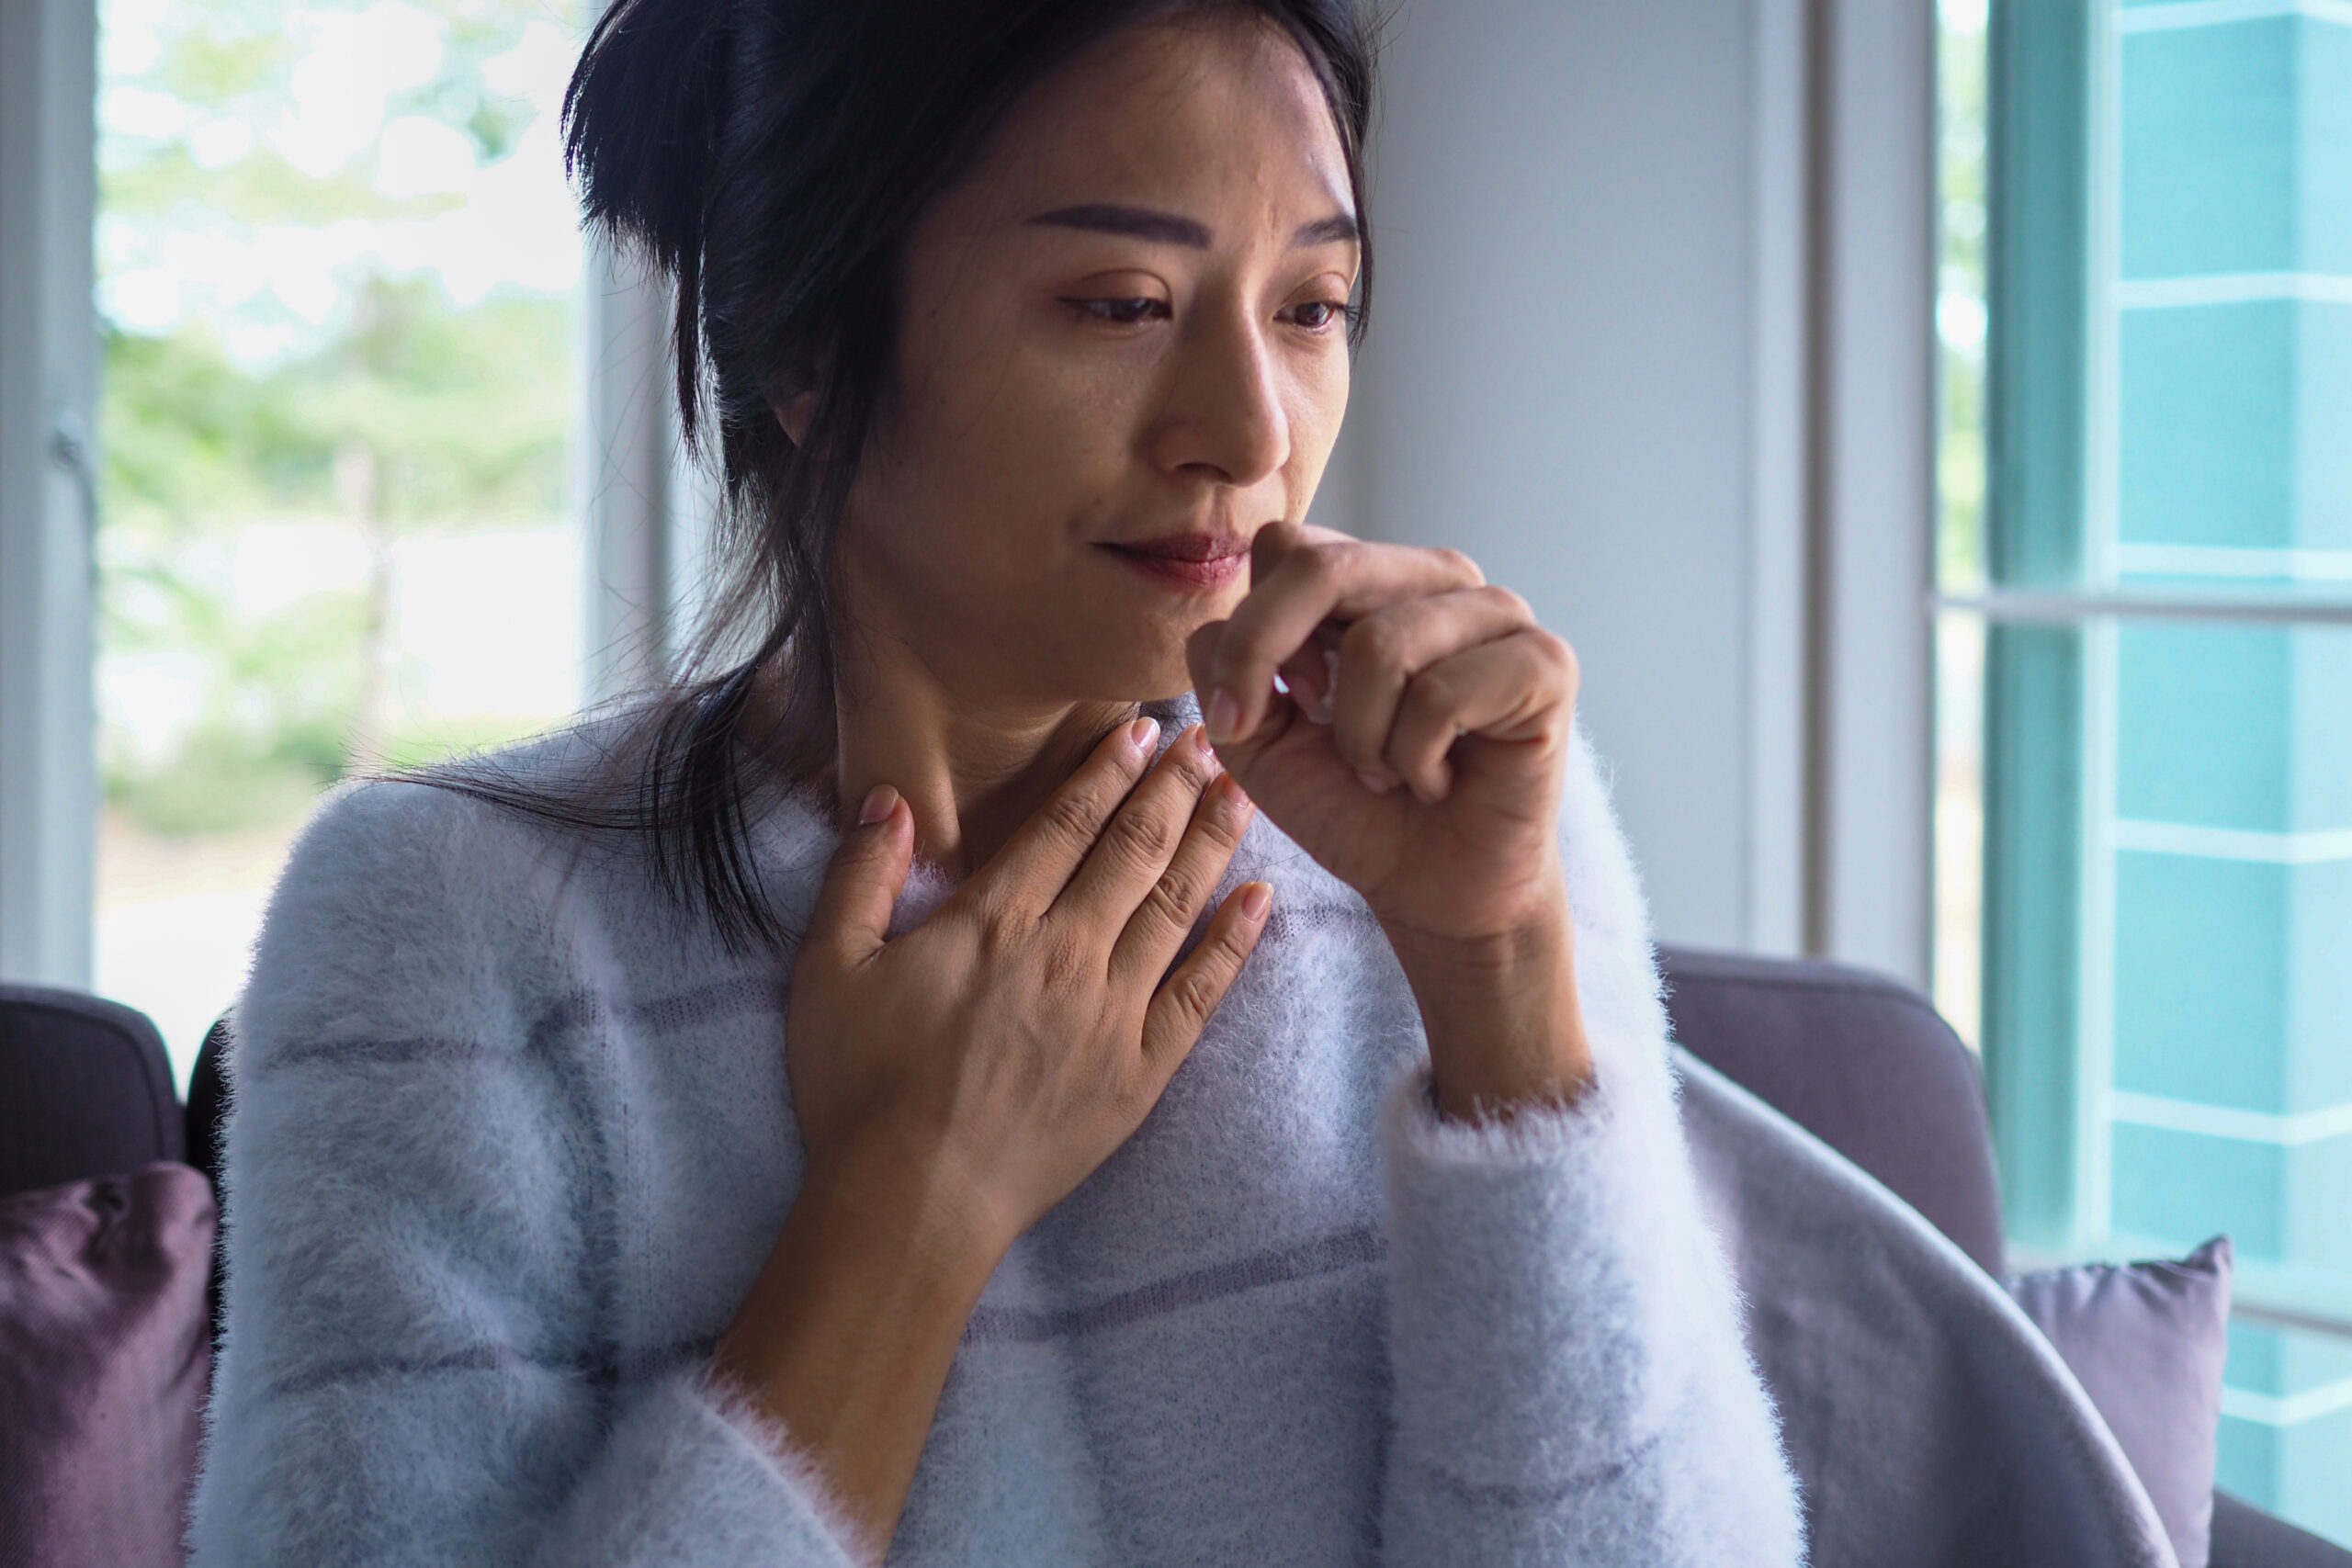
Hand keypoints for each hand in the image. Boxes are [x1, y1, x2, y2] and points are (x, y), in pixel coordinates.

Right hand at [716, 718, 1267, 1559]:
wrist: (913, 1200)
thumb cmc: (860, 1089)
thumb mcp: (827, 971)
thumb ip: (860, 877)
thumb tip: (888, 801)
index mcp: (994, 921)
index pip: (1066, 824)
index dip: (1109, 770)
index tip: (1144, 729)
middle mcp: (1065, 952)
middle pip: (1134, 850)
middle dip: (1174, 788)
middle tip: (1211, 739)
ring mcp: (1112, 1011)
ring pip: (1175, 905)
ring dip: (1211, 842)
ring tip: (1242, 793)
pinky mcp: (1142, 1069)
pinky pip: (1202, 991)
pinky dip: (1234, 941)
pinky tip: (1260, 899)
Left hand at [1185, 521, 1587, 1115]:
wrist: (1432, 890)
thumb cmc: (1354, 806)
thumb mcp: (1257, 739)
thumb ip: (1223, 669)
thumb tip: (1217, 625)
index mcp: (1371, 578)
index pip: (1285, 547)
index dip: (1251, 635)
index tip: (1260, 710)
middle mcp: (1436, 577)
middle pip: (1324, 568)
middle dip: (1282, 662)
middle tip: (1311, 733)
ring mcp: (1499, 613)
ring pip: (1380, 645)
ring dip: (1363, 739)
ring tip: (1390, 771)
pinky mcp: (1546, 662)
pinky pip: (1442, 695)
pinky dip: (1417, 760)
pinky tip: (1440, 780)